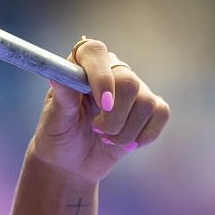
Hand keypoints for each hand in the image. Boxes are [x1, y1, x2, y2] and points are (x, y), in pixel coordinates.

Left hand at [28, 38, 169, 181]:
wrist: (71, 162)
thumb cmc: (59, 136)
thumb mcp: (54, 119)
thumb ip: (61, 96)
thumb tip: (58, 74)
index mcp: (82, 66)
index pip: (95, 52)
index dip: (101, 76)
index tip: (102, 104)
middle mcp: (111, 71)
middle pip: (128, 82)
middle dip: (114, 117)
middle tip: (96, 130)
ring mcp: (133, 89)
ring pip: (146, 103)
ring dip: (125, 132)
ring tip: (106, 139)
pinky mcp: (149, 108)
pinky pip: (161, 113)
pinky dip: (143, 136)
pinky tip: (125, 143)